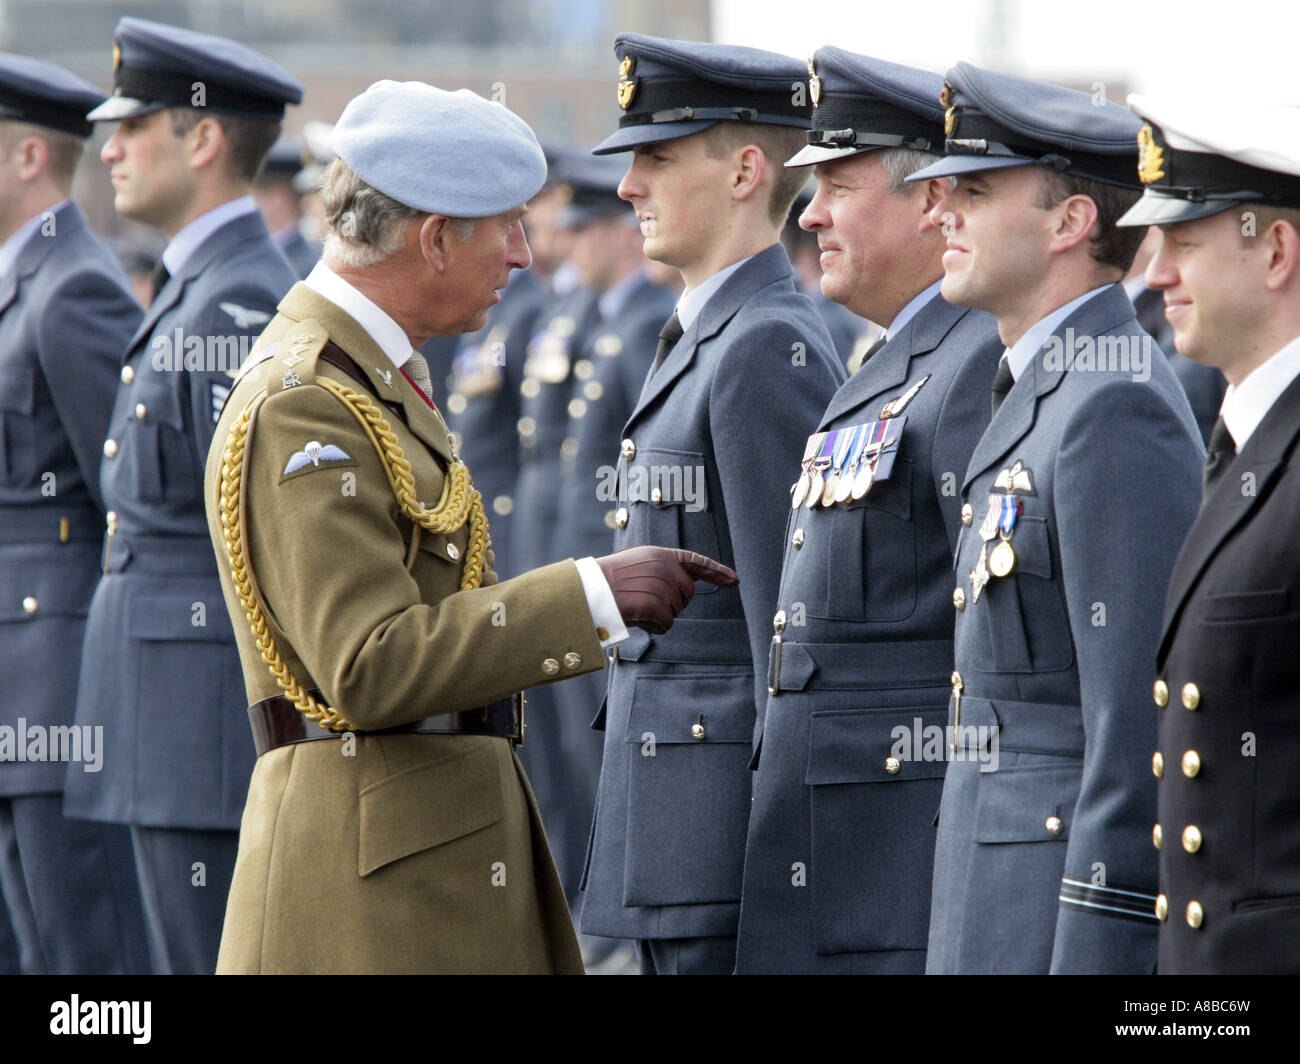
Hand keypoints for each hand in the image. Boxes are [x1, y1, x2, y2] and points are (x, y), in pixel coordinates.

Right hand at [595, 547, 738, 634]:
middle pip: (687, 594)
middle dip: (673, 602)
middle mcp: (667, 569)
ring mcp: (663, 587)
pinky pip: (666, 625)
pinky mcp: (657, 606)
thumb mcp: (639, 564)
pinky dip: (654, 627)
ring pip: (676, 611)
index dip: (717, 572)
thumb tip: (685, 587)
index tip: (734, 580)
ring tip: (636, 606)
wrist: (589, 590)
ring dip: (660, 615)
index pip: (697, 562)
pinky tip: (638, 618)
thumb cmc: (609, 580)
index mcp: (662, 555)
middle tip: (646, 601)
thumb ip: (663, 570)